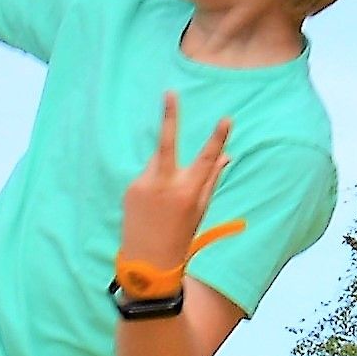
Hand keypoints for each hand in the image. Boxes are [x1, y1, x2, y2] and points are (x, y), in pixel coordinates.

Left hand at [120, 91, 233, 271]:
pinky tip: (152, 204)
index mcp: (188, 192)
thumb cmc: (179, 236)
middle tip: (169, 93)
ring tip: (164, 199)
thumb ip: (210, 179)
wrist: (147, 262)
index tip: (226, 119)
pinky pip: (146, 174)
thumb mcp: (200, 209)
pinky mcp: (130, 188)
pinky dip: (153, 180)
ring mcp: (144, 185)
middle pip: (167, 143)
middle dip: (170, 117)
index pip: (206, 159)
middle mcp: (165, 185)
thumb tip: (225, 156)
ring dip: (164, 167)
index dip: (217, 138)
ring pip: (158, 161)